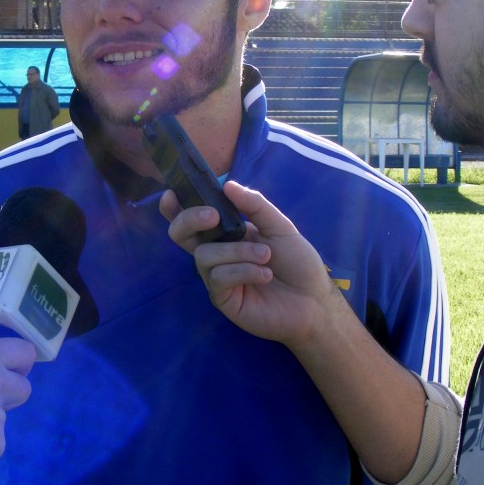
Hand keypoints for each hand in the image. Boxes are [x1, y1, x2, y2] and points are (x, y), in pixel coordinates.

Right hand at [160, 180, 343, 351]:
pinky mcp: (222, 298)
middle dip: (190, 220)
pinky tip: (264, 274)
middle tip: (214, 216)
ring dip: (237, 252)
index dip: (175, 208)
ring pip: (204, 255)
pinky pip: (218, 277)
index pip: (192, 220)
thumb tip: (227, 185)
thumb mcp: (279, 226)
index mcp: (226, 234)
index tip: (170, 194)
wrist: (313, 300)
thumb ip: (254, 205)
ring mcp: (216, 277)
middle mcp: (216, 253)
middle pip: (181, 234)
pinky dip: (242, 271)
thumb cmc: (297, 262)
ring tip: (266, 257)